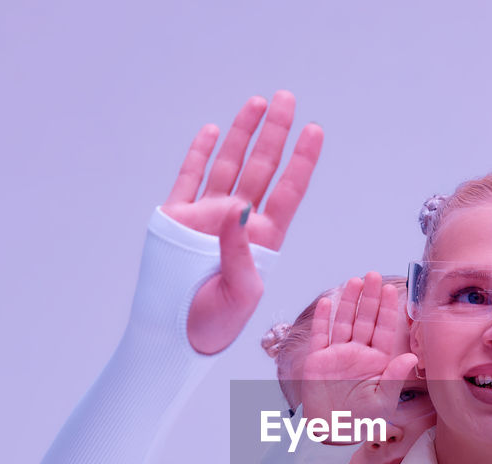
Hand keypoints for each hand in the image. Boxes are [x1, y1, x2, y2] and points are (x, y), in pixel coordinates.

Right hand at [164, 92, 322, 353]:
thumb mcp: (241, 293)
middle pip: (261, 168)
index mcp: (262, 240)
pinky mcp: (176, 218)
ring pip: (229, 164)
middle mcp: (238, 223)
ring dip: (243, 133)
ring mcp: (207, 217)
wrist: (175, 336)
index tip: (315, 131)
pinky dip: (200, 153)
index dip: (302, 161)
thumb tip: (238, 209)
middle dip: (274, 132)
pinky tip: (213, 131)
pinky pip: (189, 178)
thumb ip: (240, 251)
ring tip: (257, 103)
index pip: (288, 191)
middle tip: (287, 99)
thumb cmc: (217, 323)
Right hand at [301, 273, 417, 429]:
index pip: (384, 331)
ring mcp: (338, 355)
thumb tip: (412, 357)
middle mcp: (359, 354)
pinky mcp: (319, 360)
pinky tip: (328, 303)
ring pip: (344, 322)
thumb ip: (395, 378)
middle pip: (365, 320)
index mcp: (378, 362)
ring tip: (355, 281)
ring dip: (349, 302)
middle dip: (370, 298)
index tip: (392, 290)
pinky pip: (321, 336)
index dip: (388, 310)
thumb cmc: (361, 421)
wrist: (332, 432)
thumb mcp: (382, 401)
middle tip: (373, 276)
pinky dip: (323, 320)